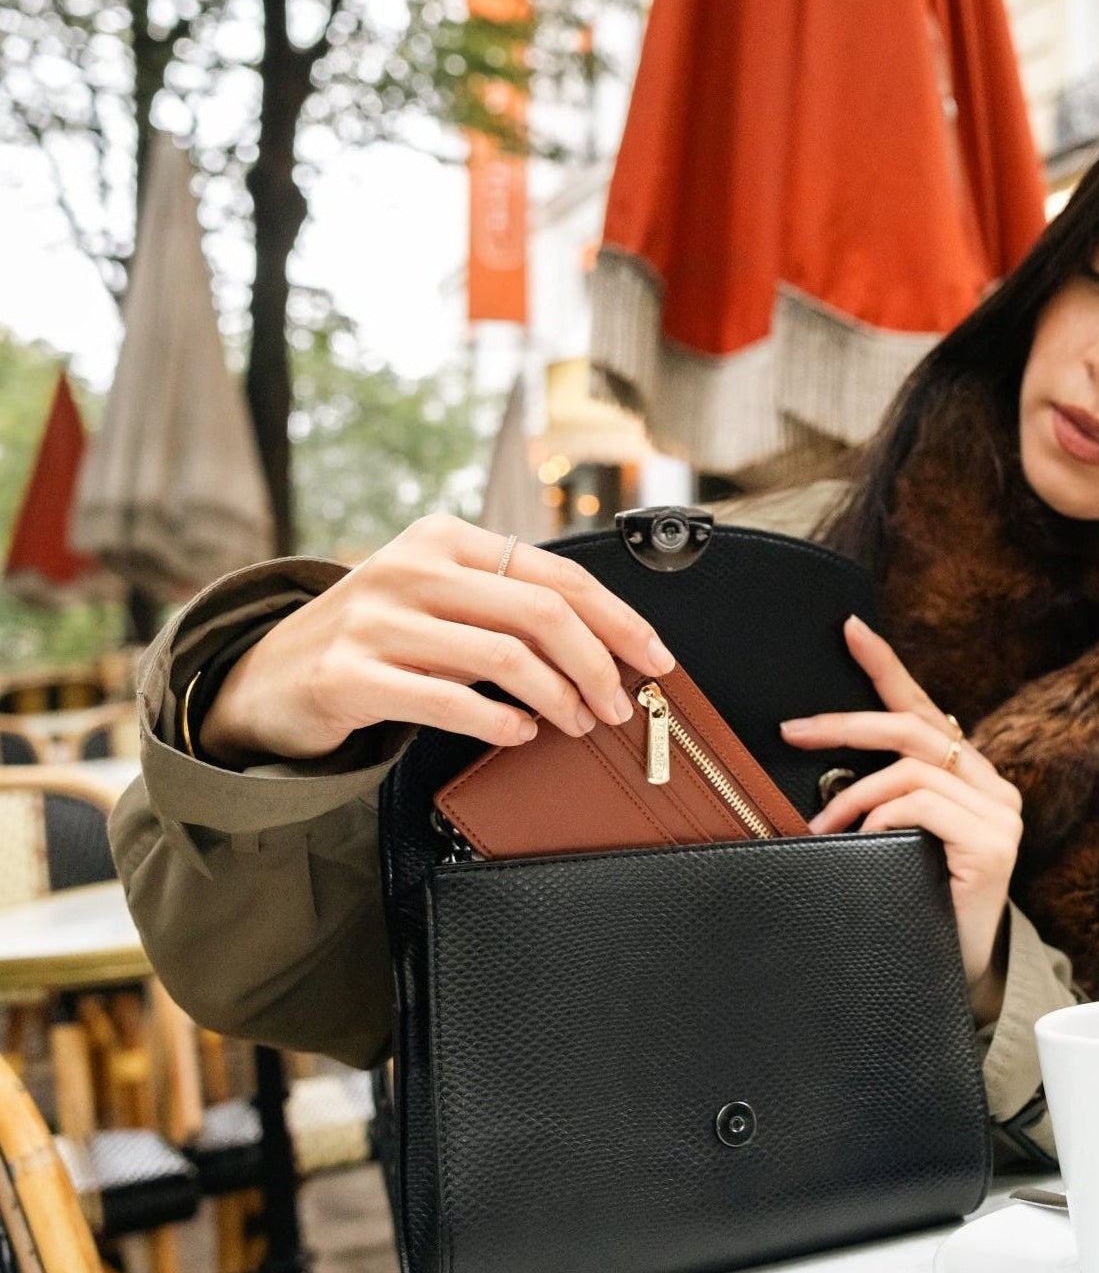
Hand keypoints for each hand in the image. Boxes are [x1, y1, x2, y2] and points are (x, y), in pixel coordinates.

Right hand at [201, 514, 674, 764]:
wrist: (267, 677)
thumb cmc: (375, 639)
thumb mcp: (437, 597)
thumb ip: (505, 604)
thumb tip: (608, 641)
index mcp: (443, 538)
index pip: (556, 575)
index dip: (619, 619)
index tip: (657, 658)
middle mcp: (410, 569)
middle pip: (542, 614)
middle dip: (599, 666)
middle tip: (620, 706)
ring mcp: (376, 620)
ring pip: (506, 659)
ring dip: (559, 699)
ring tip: (578, 724)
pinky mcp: (350, 675)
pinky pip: (451, 701)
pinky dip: (501, 723)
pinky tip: (520, 734)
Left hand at [782, 617, 1021, 1024]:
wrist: (958, 977)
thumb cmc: (919, 909)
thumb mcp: (894, 844)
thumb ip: (883, 802)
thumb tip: (823, 771)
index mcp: (968, 779)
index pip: (925, 709)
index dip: (886, 668)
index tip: (850, 630)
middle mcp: (992, 788)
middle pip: (915, 727)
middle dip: (847, 723)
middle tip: (793, 731)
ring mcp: (999, 815)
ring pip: (912, 769)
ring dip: (853, 794)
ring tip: (820, 828)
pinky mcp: (994, 845)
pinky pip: (922, 804)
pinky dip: (881, 816)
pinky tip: (863, 841)